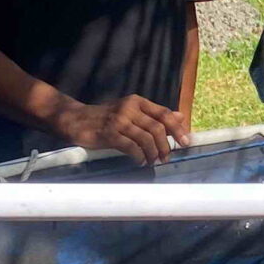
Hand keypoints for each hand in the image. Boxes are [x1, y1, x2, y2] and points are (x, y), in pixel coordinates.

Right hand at [54, 94, 189, 166]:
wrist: (77, 120)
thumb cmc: (107, 117)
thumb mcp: (132, 112)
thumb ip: (155, 115)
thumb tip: (180, 117)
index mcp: (138, 101)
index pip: (164, 113)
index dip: (177, 128)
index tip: (186, 142)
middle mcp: (130, 108)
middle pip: (157, 127)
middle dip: (166, 145)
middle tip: (167, 158)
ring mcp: (119, 120)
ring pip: (145, 138)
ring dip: (153, 153)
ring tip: (153, 162)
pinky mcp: (109, 133)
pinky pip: (130, 147)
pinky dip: (138, 156)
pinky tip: (139, 162)